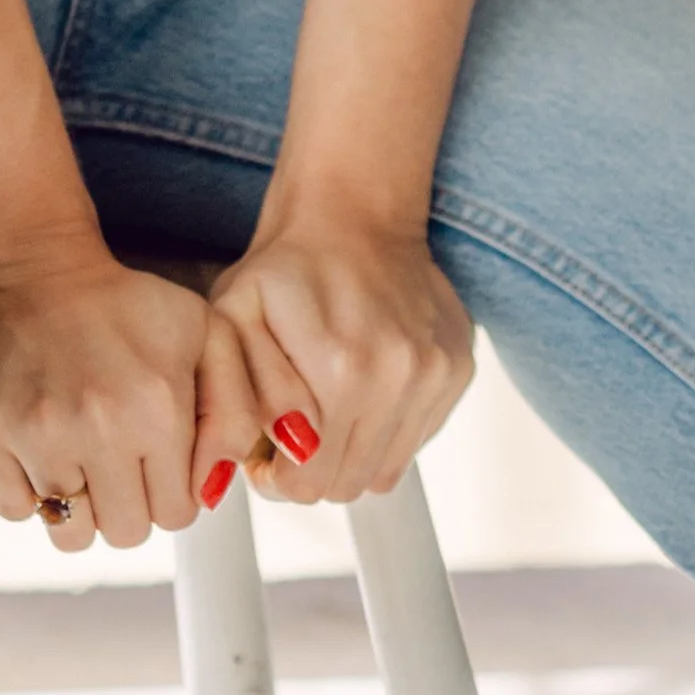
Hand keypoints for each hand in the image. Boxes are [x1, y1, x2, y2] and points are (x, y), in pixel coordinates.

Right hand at [0, 243, 262, 552]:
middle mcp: (99, 426)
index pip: (177, 513)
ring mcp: (38, 433)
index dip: (169, 491)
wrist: (31, 260)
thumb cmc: (122, 302)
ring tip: (78, 457)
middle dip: (127, 504)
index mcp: (158, 407)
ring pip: (70, 534)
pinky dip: (28, 494)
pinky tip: (38, 448)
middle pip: (126, 533)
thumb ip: (234, 411)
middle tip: (115, 459)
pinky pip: (15, 511)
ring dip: (78, 507)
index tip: (154, 459)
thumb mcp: (203, 332)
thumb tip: (214, 492)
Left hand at [210, 216, 473, 506]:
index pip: (310, 483)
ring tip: (329, 399)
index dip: (278, 476)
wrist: (353, 211)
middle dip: (314, 467)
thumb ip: (253, 397)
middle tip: (295, 425)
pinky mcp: (458, 368)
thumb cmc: (285, 269)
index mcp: (342, 371)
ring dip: (353, 449)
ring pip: (385, 469)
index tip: (268, 451)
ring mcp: (436, 373)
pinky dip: (387, 425)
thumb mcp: (236, 323)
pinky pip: (417, 437)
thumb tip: (290, 452)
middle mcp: (400, 377)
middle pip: (349, 484)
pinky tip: (366, 380)